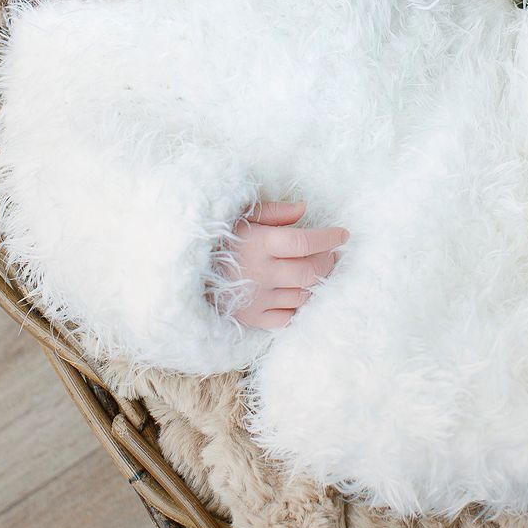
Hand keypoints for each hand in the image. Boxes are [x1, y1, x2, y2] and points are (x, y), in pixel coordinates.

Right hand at [209, 199, 346, 330]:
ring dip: (317, 283)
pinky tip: (301, 294)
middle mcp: (261, 272)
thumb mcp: (241, 216)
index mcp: (259, 244)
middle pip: (309, 271)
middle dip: (327, 262)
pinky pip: (287, 317)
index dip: (329, 238)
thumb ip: (273, 212)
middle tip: (332, 254)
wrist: (184, 269)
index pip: (305, 241)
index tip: (343, 235)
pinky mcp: (252, 317)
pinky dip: (299, 306)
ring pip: (302, 295)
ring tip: (319, 270)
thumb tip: (303, 209)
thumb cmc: (217, 238)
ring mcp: (257, 298)